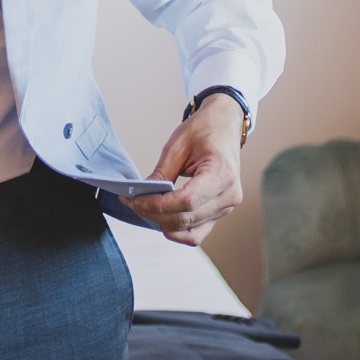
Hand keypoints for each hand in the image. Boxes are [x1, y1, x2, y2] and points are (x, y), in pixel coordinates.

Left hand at [124, 95, 244, 245]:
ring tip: (142, 207)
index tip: (134, 199)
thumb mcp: (178, 145)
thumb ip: (161, 173)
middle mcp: (229, 196)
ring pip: (190, 230)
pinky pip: (196, 233)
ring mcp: (226, 208)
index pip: (187, 201)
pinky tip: (159, 217)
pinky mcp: (220, 213)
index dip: (158, 205)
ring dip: (162, 223)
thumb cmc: (205, 131)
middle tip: (130, 201)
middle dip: (154, 213)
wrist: (225, 127)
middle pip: (187, 218)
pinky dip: (176, 230)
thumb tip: (141, 193)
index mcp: (222, 174)